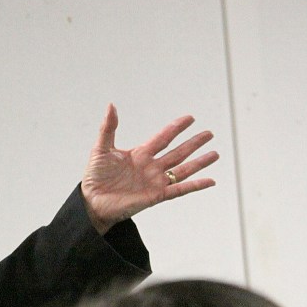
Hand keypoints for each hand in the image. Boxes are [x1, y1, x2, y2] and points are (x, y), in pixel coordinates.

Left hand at [81, 103, 217, 234]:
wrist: (92, 201)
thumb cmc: (94, 177)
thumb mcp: (101, 149)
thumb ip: (108, 128)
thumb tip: (111, 105)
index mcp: (140, 154)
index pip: (163, 138)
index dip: (176, 128)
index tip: (190, 118)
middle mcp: (151, 167)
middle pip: (177, 152)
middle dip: (193, 143)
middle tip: (209, 133)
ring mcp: (155, 182)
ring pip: (183, 170)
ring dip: (199, 162)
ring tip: (215, 154)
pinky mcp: (156, 196)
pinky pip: (180, 190)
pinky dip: (195, 185)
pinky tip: (210, 180)